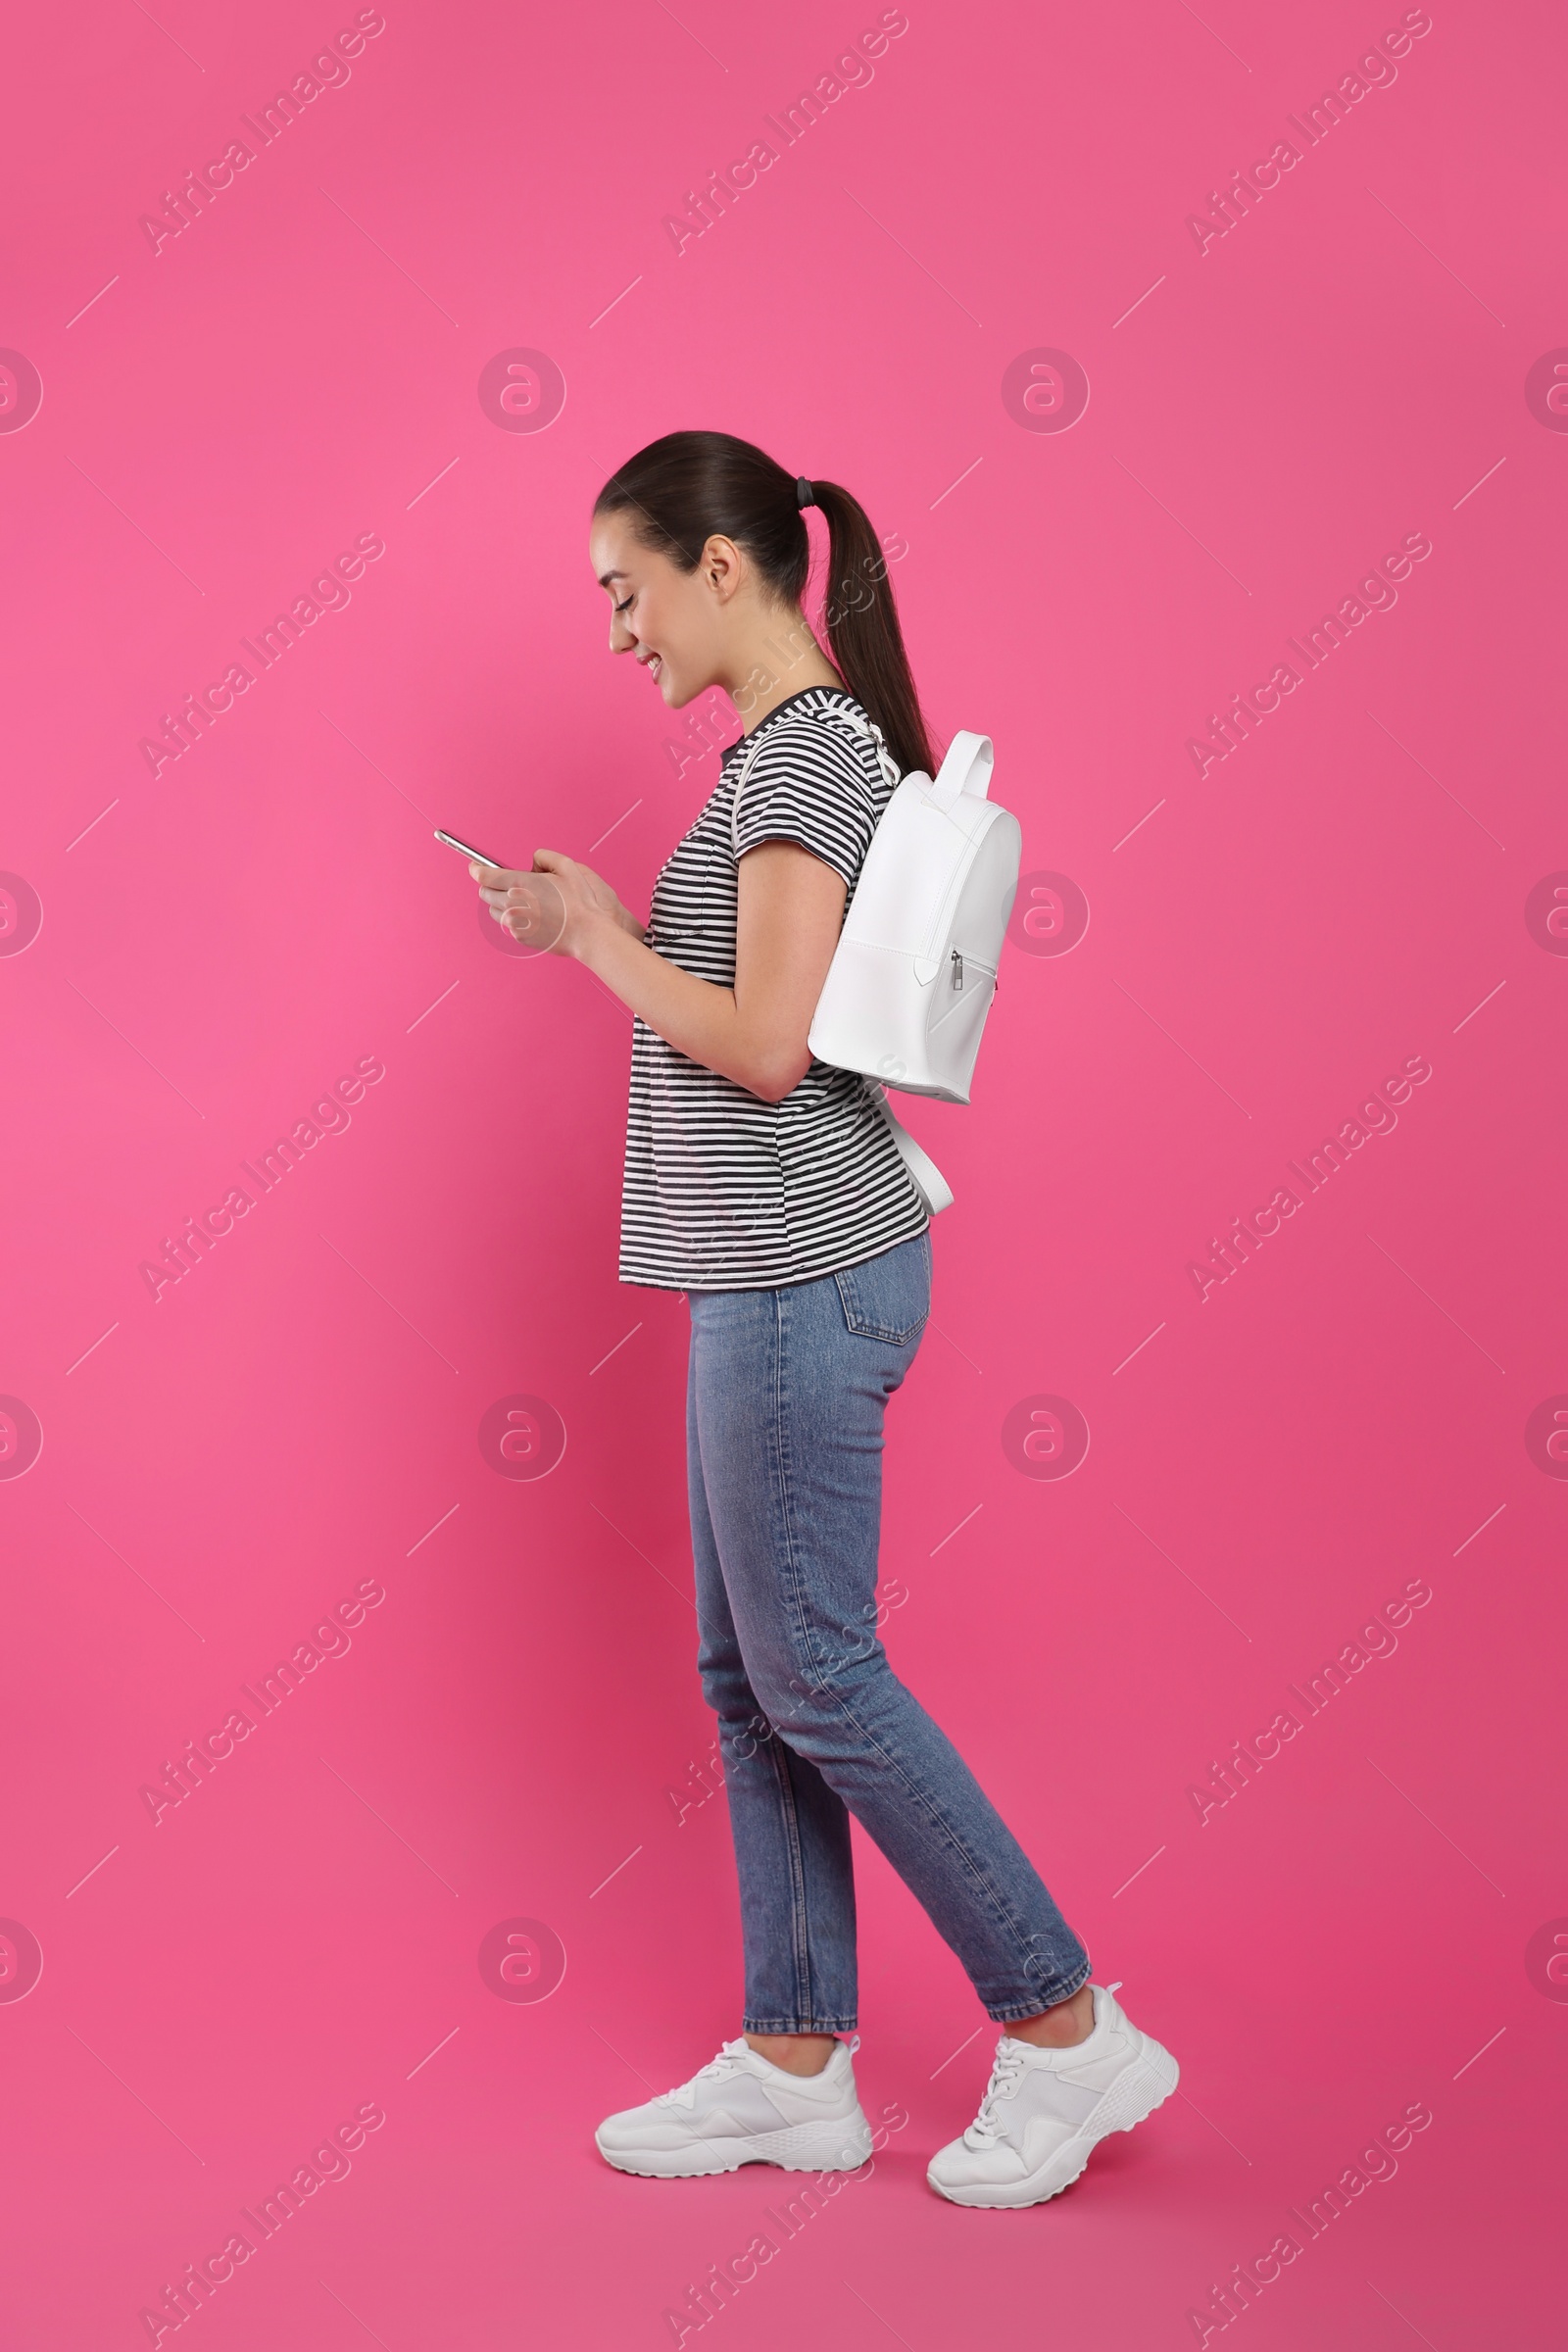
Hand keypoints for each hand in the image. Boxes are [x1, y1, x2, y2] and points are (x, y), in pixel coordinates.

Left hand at [472, 850, 637, 957]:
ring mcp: (514, 923)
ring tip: (521, 900)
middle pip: (484, 893)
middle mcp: (512, 904)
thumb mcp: (567, 866)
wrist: (587, 933)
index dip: (476, 869)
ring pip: (493, 910)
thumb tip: (532, 861)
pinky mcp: (519, 937)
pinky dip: (513, 917)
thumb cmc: (580, 902)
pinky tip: (531, 914)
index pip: (484, 876)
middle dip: (491, 885)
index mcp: (521, 884)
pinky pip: (507, 924)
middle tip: (506, 883)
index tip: (474, 867)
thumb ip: (544, 856)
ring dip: (500, 902)